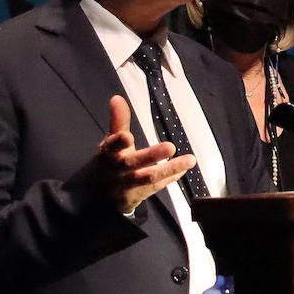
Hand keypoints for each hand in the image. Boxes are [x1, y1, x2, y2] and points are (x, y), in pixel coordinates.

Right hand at [94, 95, 194, 214]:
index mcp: (109, 154)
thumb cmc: (110, 162)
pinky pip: (158, 186)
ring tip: (190, 160)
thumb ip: (118, 121)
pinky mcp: (141, 194)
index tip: (127, 136)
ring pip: (150, 177)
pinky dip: (172, 177)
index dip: (118, 142)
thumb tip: (117, 98)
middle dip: (151, 155)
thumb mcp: (110, 143)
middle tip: (170, 147)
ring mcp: (129, 184)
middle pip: (133, 163)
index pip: (111, 147)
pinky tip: (184, 169)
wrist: (103, 195)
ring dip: (171, 168)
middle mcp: (118, 170)